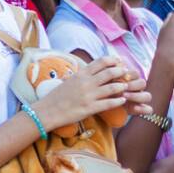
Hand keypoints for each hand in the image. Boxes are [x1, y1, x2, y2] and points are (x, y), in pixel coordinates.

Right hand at [34, 56, 150, 130]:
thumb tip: (93, 69)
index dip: (114, 61)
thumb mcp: (70, 80)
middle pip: (110, 73)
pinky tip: (123, 100)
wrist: (47, 111)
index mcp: (81, 73)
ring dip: (122, 87)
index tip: (120, 62)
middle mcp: (86, 82)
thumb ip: (83, 75)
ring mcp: (88, 96)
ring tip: (126, 87)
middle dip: (121, 72)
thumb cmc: (58, 96)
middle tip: (127, 74)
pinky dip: (118, 101)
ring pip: (112, 88)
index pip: (101, 62)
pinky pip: (109, 104)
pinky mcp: (89, 108)